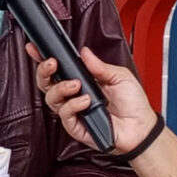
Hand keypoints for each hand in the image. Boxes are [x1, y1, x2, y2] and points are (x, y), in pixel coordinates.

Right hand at [30, 44, 157, 154]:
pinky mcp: (76, 126)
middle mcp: (75, 95)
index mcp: (84, 81)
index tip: (35, 49)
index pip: (59, 69)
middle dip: (44, 71)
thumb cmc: (134, 104)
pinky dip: (73, 105)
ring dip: (61, 88)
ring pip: (52, 98)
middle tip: (52, 63)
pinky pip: (65, 114)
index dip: (44, 59)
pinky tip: (86, 101)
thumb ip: (99, 65)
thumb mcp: (119, 76)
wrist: (141, 128)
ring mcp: (75, 111)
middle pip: (47, 83)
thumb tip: (84, 52)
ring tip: (77, 85)